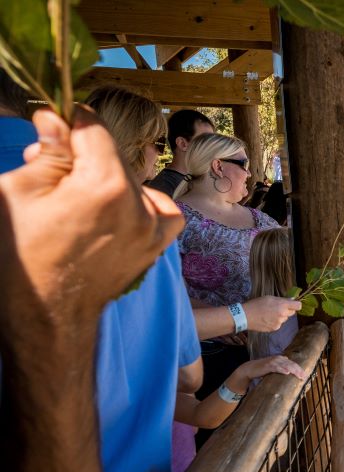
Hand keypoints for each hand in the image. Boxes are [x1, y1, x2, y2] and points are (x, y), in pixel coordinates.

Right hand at [0, 108, 182, 324]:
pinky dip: (141, 204)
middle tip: (49, 175)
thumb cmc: (22, 257)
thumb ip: (48, 151)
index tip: (51, 126)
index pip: (92, 126)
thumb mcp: (18, 192)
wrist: (45, 315)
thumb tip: (56, 118)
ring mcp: (153, 227)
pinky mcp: (157, 244)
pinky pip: (161, 209)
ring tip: (76, 204)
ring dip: (106, 181)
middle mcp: (138, 203)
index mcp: (104, 184)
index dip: (67, 121)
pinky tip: (115, 212)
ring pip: (130, 180)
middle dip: (80, 156)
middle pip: (110, 154)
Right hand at [228, 355, 305, 393]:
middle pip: (291, 364)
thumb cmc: (263, 369)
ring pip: (286, 365)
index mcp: (281, 359)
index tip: (305, 375)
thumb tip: (289, 370)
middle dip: (299, 371)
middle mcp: (278, 358)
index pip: (293, 364)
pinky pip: (277, 367)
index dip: (299, 369)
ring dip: (294, 371)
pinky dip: (282, 369)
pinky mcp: (268, 366)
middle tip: (304, 377)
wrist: (250, 368)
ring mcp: (273, 361)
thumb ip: (281, 367)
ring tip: (299, 375)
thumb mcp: (274, 367)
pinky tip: (287, 372)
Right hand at [243, 296, 301, 332]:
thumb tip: (292, 299)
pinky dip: (275, 322)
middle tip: (277, 308)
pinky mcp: (275, 328)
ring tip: (269, 314)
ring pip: (285, 319)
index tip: (292, 304)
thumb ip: (282, 299)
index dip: (296, 304)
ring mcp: (279, 323)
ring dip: (281, 316)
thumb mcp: (269, 298)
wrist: (245, 316)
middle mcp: (282, 315)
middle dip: (287, 310)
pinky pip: (279, 324)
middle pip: (292, 313)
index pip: (298, 306)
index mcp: (282, 305)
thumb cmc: (256, 304)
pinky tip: (267, 319)